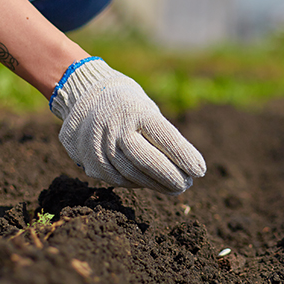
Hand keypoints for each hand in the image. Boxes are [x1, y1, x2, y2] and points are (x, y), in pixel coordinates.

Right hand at [49, 57, 206, 194]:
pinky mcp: (91, 162)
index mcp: (134, 109)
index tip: (200, 170)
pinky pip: (119, 179)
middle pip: (147, 159)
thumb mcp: (146, 108)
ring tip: (174, 187)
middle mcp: (115, 127)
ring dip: (157, 184)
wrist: (83, 97)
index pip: (164, 136)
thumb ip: (161, 134)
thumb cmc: (127, 104)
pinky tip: (150, 183)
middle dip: (170, 175)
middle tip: (188, 184)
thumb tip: (185, 166)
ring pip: (133, 174)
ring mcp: (99, 145)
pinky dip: (138, 183)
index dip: (183, 155)